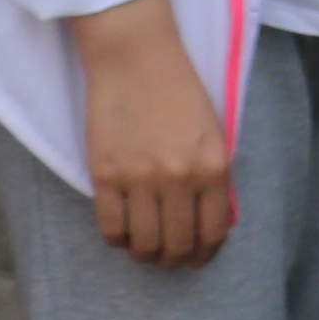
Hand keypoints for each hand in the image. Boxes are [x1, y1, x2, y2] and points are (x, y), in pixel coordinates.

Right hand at [69, 0, 239, 270]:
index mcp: (213, 166)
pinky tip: (122, 233)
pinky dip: (118, 239)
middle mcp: (179, 178)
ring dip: (145, 255)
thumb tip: (210, 220)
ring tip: (145, 251)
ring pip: (144, 243)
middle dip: (174, 260)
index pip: (212, 231)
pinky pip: (111, 227)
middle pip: (177, 244)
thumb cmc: (179, 91)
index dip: (204, 254)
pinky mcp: (105, 175)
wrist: (136, 58)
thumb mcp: (213, 133)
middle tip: (169, 261)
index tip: (197, 260)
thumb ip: (213, 176)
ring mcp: (140, 178)